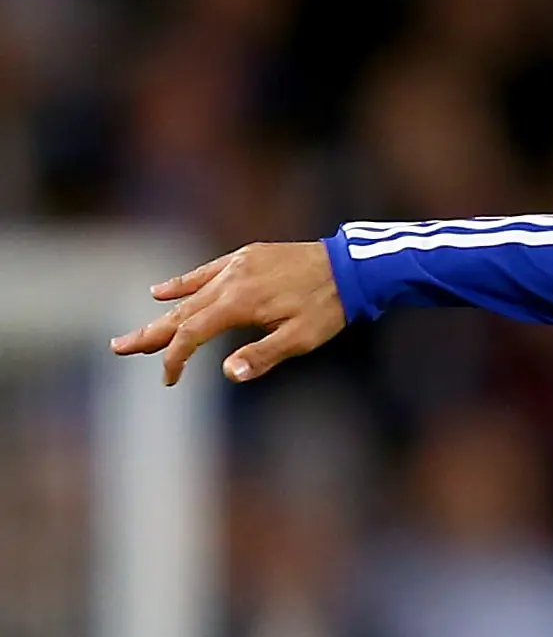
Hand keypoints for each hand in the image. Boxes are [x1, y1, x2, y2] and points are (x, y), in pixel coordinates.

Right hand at [110, 241, 345, 386]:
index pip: (193, 334)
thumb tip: (229, 374)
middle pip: (181, 313)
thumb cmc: (327, 308)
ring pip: (190, 294)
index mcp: (239, 304)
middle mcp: (229, 281)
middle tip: (119, 348)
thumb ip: (264, 355)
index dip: (176, 357)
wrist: (348, 267)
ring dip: (162, 313)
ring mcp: (235, 266)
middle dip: (151, 334)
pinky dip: (181, 284)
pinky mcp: (244, 257)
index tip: (168, 379)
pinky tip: (159, 291)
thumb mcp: (301, 338)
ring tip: (138, 329)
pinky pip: (204, 272)